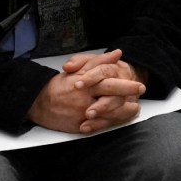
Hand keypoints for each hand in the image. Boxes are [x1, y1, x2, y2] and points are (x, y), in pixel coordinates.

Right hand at [28, 50, 145, 133]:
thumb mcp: (79, 69)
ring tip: (135, 109)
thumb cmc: (61, 85)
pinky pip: (97, 126)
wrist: (39, 103)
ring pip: (107, 115)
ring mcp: (81, 114)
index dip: (126, 86)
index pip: (110, 84)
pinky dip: (109, 123)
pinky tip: (119, 120)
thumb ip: (99, 62)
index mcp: (86, 85)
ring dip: (123, 113)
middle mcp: (84, 100)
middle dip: (128, 99)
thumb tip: (117, 53)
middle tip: (140, 98)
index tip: (139, 85)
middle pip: (111, 100)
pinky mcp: (78, 126)